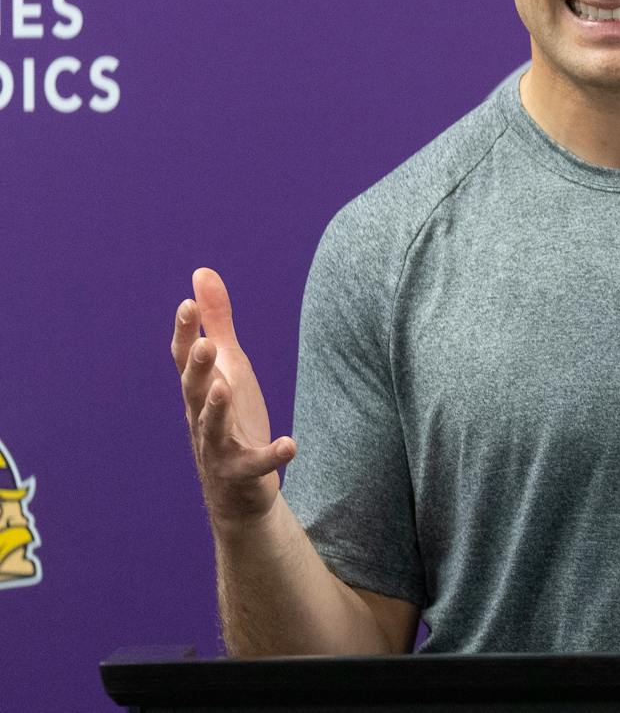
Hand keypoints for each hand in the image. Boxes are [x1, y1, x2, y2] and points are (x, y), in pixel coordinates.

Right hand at [172, 267, 295, 531]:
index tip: (186, 303)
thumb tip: (201, 273)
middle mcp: (202, 417)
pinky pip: (255, 464)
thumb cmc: (231, 417)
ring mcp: (218, 448)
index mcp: (200, 389)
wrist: (237, 490)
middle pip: (193, 391)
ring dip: (217, 409)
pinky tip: (290, 445)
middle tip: (205, 344)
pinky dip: (272, 455)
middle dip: (197, 368)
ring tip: (226, 387)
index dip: (185, 333)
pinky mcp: (243, 473)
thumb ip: (216, 321)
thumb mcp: (228, 366)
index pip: (185, 358)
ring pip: (212, 428)